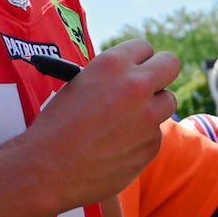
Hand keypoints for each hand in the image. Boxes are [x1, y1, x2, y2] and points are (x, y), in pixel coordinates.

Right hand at [16, 39, 178, 212]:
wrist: (47, 169)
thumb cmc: (55, 126)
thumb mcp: (78, 85)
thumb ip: (110, 76)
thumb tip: (131, 75)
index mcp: (113, 64)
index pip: (144, 47)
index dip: (139, 59)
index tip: (137, 67)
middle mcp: (136, 85)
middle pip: (170, 64)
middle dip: (161, 72)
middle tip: (151, 84)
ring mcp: (148, 116)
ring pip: (168, 101)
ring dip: (153, 107)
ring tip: (125, 120)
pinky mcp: (152, 144)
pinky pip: (155, 133)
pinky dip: (142, 138)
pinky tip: (116, 146)